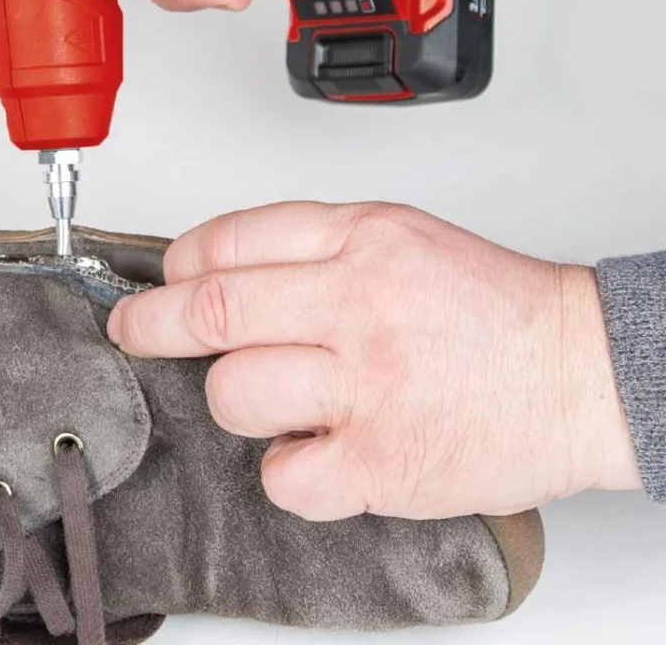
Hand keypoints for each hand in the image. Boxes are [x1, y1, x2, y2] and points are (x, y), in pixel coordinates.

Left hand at [107, 202, 641, 519]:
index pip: (233, 240)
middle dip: (151, 323)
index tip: (166, 280)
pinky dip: (284, 468)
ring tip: (268, 397)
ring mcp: (368, 386)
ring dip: (232, 399)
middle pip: (212, 311)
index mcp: (361, 240)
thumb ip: (315, 247)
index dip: (181, 263)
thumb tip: (222, 269)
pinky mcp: (383, 463)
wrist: (580, 371)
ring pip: (234, 394)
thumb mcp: (401, 236)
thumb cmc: (493, 307)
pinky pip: (284, 476)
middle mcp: (358, 305)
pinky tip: (313, 450)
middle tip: (132, 330)